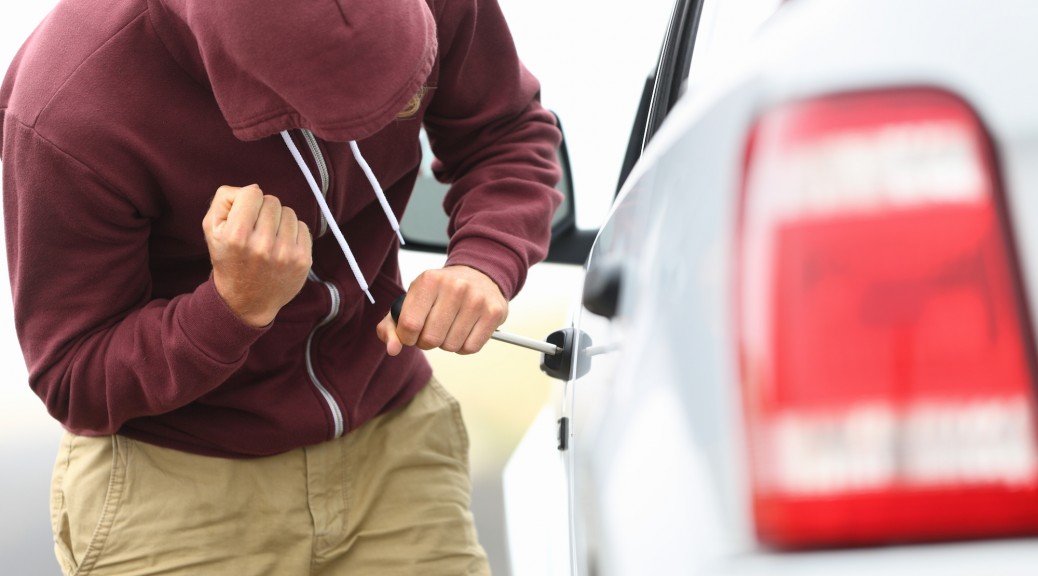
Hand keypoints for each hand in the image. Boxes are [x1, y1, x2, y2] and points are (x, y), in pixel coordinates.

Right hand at [203, 184, 312, 326]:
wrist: (245, 300)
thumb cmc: (229, 259)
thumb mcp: (211, 229)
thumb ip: (224, 200)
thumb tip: (254, 188)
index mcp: (236, 236)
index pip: (252, 193)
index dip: (247, 200)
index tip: (244, 214)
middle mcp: (262, 245)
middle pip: (272, 201)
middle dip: (263, 211)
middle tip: (255, 229)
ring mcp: (285, 254)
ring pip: (289, 212)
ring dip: (279, 220)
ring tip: (268, 238)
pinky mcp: (303, 260)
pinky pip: (303, 227)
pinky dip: (292, 232)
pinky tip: (281, 246)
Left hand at [377, 266, 507, 355]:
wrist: (478, 275)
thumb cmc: (440, 293)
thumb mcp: (411, 301)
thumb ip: (392, 327)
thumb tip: (393, 350)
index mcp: (429, 280)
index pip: (409, 324)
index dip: (407, 337)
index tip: (412, 333)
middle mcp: (455, 287)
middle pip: (431, 339)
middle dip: (427, 342)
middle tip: (432, 329)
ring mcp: (477, 299)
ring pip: (451, 346)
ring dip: (447, 344)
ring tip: (450, 327)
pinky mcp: (494, 312)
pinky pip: (471, 348)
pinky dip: (464, 346)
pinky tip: (465, 330)